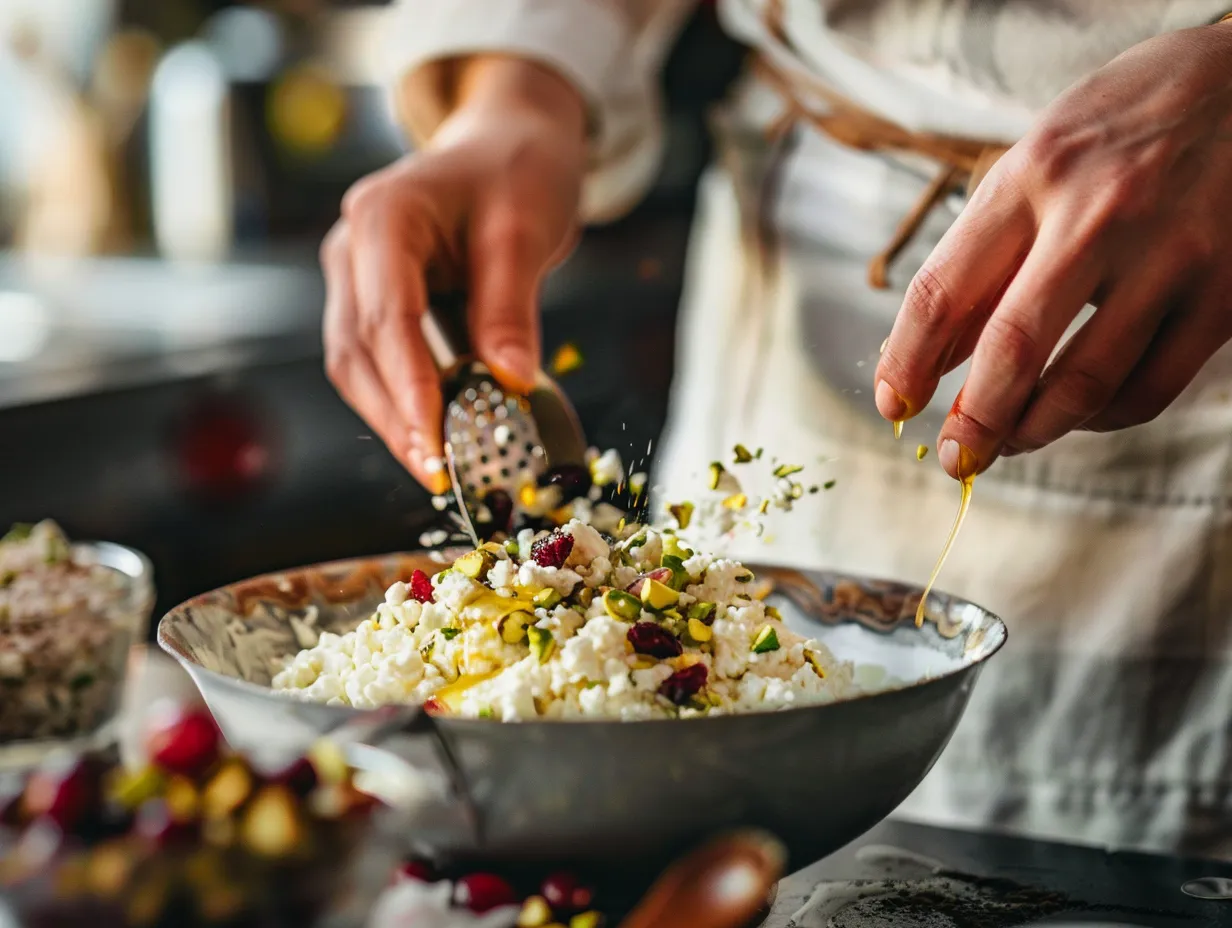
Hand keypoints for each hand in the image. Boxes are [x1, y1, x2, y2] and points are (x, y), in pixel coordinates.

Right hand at [322, 57, 585, 491]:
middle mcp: (352, 247)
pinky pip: (376, 360)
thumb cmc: (518, 172)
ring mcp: (354, 274)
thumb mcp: (525, 232)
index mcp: (383, 217)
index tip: (437, 446)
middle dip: (397, 418)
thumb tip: (509, 383)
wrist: (507, 142)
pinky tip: (436, 434)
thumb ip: (510, 308)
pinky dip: (404, 400)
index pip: (387, 319)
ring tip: (438, 467)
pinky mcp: (371, 298)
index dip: (410, 389)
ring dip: (394, 419)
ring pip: (356, 364)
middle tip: (439, 475)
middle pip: (358, 351)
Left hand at [875, 22, 1231, 479]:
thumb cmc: (1115, 131)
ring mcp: (1169, 255)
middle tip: (953, 458)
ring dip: (1032, 431)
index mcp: (1031, 176)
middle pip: (1011, 350)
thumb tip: (929, 358)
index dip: (906, 362)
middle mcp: (1097, 215)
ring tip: (1008, 443)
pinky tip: (1080, 413)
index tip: (893, 404)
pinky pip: (1148, 389)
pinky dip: (1102, 418)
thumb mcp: (1033, 166)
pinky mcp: (1224, 293)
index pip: (943, 292)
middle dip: (971, 422)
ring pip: (1083, 384)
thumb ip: (983, 257)